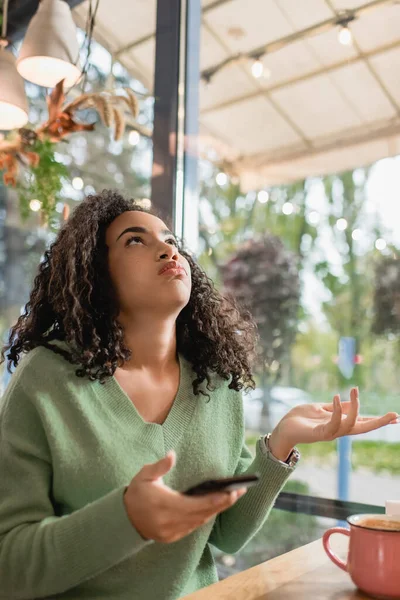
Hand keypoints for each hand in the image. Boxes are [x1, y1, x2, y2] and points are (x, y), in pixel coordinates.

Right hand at [123, 451, 246, 542]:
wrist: (123, 519)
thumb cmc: (136, 492)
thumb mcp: (144, 475)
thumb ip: (160, 466)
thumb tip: (172, 454)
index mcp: (164, 504)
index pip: (196, 504)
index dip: (215, 500)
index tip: (231, 492)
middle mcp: (169, 521)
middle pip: (202, 514)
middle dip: (222, 503)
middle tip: (240, 491)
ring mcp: (171, 532)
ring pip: (200, 521)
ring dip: (217, 510)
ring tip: (233, 497)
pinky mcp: (172, 537)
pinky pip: (194, 527)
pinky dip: (206, 516)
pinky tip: (216, 506)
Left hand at [269, 388, 398, 460]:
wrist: (283, 428)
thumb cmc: (301, 418)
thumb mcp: (321, 409)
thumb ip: (336, 407)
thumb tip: (352, 402)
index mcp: (340, 424)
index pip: (363, 422)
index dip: (378, 420)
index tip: (395, 417)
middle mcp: (338, 431)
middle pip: (363, 428)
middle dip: (379, 423)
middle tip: (394, 415)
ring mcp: (330, 433)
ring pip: (350, 425)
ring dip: (355, 408)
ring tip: (355, 391)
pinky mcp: (319, 433)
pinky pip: (333, 423)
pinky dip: (337, 410)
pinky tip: (336, 396)